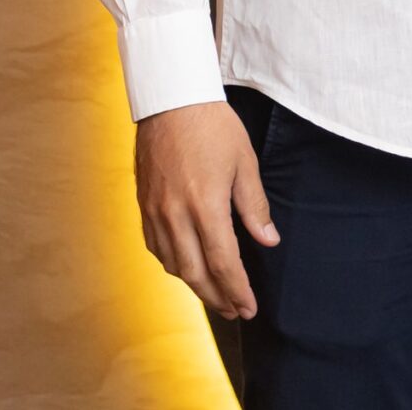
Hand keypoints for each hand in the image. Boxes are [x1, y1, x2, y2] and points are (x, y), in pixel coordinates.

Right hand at [135, 100, 278, 320]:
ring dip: (195, 285)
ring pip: (173, 264)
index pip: (223, 262)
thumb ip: (255, 207)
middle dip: (217, 297)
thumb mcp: (245, 163)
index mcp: (205, 205)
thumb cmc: (213, 126)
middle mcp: (175, 214)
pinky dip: (173, 264)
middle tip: (235, 311)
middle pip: (195, 272)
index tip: (249, 307)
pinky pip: (155, 247)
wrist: (171, 100)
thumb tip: (268, 241)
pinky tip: (187, 267)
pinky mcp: (143, 205)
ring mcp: (155, 211)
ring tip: (215, 295)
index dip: (236, 290)